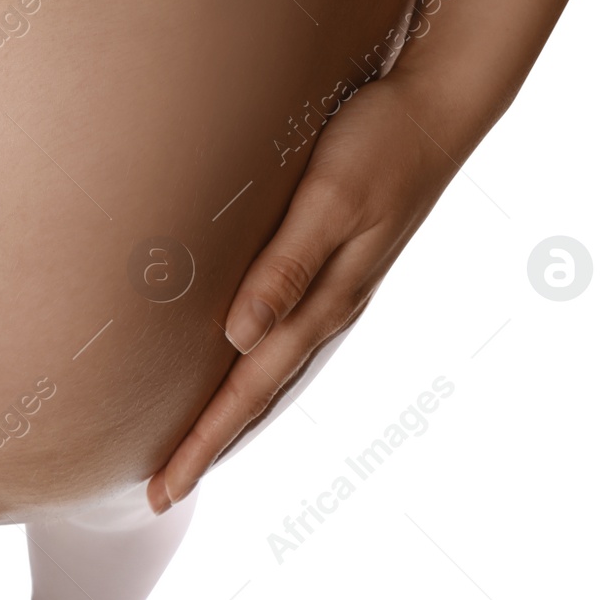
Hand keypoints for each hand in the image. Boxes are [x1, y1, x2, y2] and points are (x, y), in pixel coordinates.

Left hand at [148, 72, 462, 513]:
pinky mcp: (334, 271)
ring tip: (194, 450)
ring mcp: (334, 294)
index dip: (202, 443)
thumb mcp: (329, 201)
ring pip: (272, 376)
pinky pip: (284, 342)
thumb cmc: (377, 143)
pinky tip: (241, 371)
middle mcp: (327, 311)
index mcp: (322, 304)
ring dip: (232, 417)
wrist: (440, 106)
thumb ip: (284, 268)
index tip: (161, 490)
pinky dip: (255, 375)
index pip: (246, 391)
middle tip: (159, 494)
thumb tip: (240, 339)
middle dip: (208, 447)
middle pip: (256, 398)